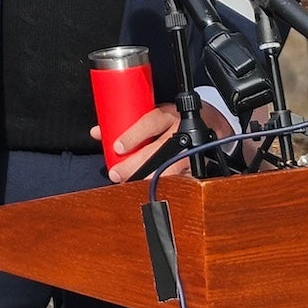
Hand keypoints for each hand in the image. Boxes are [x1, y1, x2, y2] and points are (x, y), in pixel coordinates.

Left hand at [93, 102, 234, 183]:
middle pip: (157, 150)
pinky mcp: (194, 165)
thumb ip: (126, 123)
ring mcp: (189, 150)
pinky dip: (165, 186)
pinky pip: (179, 178)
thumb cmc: (172, 119)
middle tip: (117, 174)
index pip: (150, 122)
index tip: (117, 147)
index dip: (133, 135)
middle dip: (135, 165)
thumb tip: (97, 133)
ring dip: (147, 178)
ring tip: (130, 186)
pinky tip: (151, 193)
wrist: (209, 121)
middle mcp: (179, 132)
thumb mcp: (152, 114)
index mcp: (167, 115)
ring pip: (169, 168)